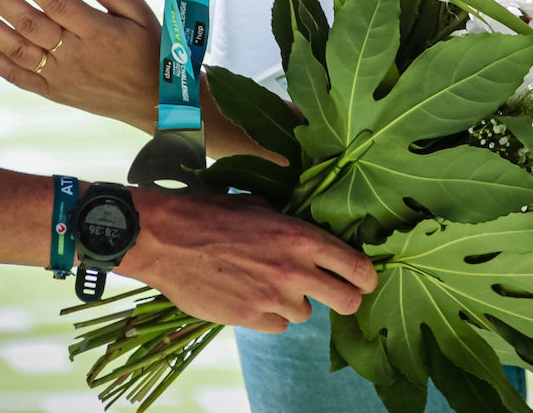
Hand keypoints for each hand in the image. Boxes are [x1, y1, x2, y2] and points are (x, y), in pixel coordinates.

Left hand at [0, 0, 161, 125]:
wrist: (154, 102)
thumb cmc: (150, 49)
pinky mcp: (53, 92)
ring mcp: (61, 76)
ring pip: (15, 49)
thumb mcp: (140, 12)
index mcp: (98, 32)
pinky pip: (16, 76)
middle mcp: (75, 55)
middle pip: (28, 22)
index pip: (56, 1)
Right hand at [122, 186, 375, 330]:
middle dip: (346, 299)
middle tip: (337, 295)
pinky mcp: (250, 319)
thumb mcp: (258, 206)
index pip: (356, 266)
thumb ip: (289, 224)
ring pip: (305, 313)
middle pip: (347, 301)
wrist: (165, 239)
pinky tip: (250, 297)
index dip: (367, 277)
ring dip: (294, 303)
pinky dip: (269, 315)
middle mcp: (294, 270)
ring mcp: (273, 298)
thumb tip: (307, 234)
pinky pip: (277, 326)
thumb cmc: (209, 214)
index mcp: (300, 237)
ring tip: (267, 283)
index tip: (366, 281)